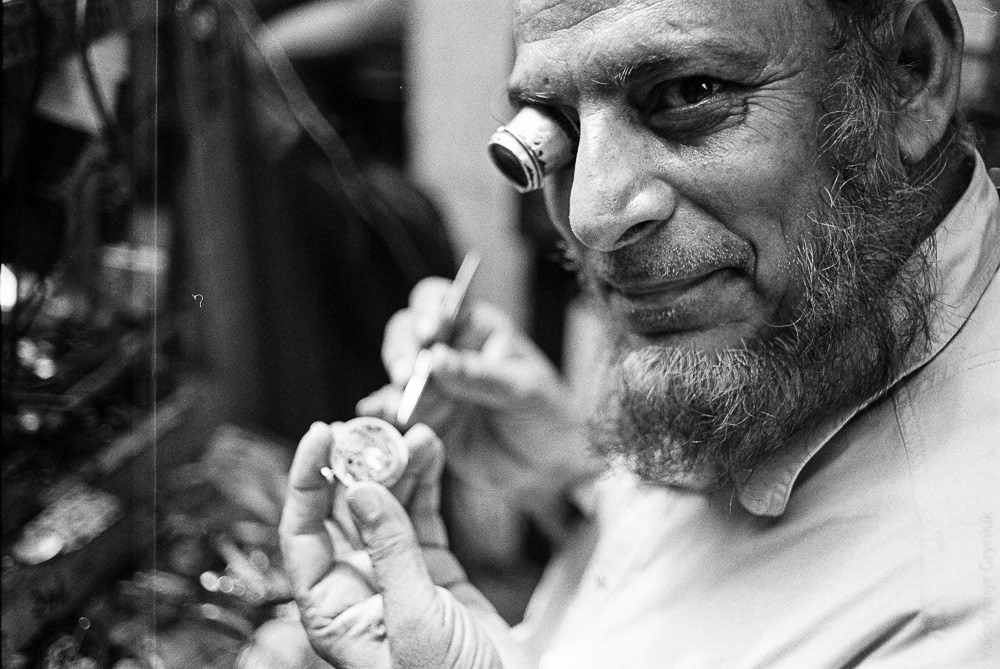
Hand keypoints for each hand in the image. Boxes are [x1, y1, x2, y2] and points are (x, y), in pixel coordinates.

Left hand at [279, 421, 525, 668]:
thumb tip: (360, 491)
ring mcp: (395, 574)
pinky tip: (431, 454)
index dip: (306, 480)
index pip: (303, 532)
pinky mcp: (433, 570)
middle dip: (359, 464)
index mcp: (332, 608)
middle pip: (344, 510)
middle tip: (375, 426)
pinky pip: (422, 515)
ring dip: (398, 468)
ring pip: (386, 506)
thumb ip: (391, 553)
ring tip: (419, 436)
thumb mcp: (415, 620)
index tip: (321, 433)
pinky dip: (426, 483)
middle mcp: (356, 586)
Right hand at [358, 278, 604, 520]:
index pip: (440, 301)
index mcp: (475, 328)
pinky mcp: (422, 418)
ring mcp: (431, 384)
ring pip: (397, 372)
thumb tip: (434, 359)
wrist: (545, 467)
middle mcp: (446, 350)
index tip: (429, 332)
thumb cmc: (545, 414)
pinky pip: (395, 411)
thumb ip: (479, 375)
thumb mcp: (522, 389)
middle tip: (405, 373)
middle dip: (402, 349)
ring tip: (401, 402)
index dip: (428, 310)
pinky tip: (375, 416)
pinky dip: (383, 413)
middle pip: (406, 333)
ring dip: (394, 384)